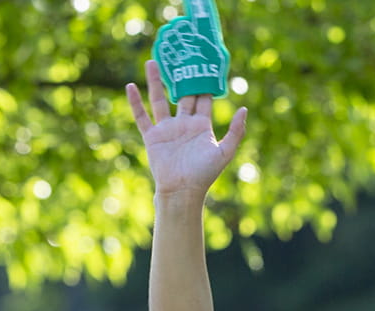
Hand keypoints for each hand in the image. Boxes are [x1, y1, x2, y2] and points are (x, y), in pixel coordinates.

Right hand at [127, 59, 246, 198]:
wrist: (182, 190)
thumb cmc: (204, 174)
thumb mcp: (224, 152)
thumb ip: (235, 131)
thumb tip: (243, 109)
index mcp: (201, 126)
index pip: (203, 100)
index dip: (203, 84)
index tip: (203, 64)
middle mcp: (184, 124)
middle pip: (181, 95)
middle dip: (181, 78)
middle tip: (180, 56)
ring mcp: (167, 129)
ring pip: (159, 100)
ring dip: (156, 82)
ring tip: (153, 62)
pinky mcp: (152, 137)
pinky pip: (142, 117)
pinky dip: (135, 102)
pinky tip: (130, 86)